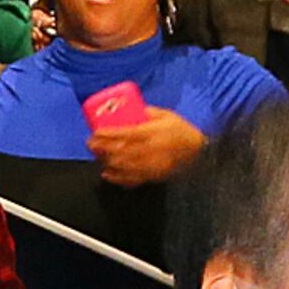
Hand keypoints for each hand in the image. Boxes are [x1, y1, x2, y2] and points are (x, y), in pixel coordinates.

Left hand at [86, 103, 210, 187]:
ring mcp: (149, 165)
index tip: (95, 132)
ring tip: (97, 156)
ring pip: (121, 165)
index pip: (124, 133)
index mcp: (151, 133)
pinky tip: (106, 173)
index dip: (106, 134)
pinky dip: (116, 177)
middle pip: (118, 150)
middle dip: (101, 147)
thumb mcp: (167, 116)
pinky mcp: (152, 176)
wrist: (199, 153)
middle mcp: (148, 149)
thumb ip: (149, 112)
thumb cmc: (182, 132)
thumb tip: (133, 109)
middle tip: (90, 143)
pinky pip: (130, 179)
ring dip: (106, 161)